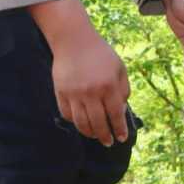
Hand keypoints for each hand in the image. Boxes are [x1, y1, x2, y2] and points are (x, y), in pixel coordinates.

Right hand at [53, 29, 130, 146]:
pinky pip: (67, 114)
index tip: (122, 138)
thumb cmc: (101, 54)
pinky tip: (81, 124)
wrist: (74, 41)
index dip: (119, 128)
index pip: (116, 114)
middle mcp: (92, 93)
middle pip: (98, 123)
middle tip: (108, 142)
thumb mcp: (120, 68)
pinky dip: (75, 122)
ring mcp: (74, 94)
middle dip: (105, 136)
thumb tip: (122, 110)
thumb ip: (123, 90)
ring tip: (96, 136)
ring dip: (89, 133)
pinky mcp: (60, 93)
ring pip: (81, 122)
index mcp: (109, 86)